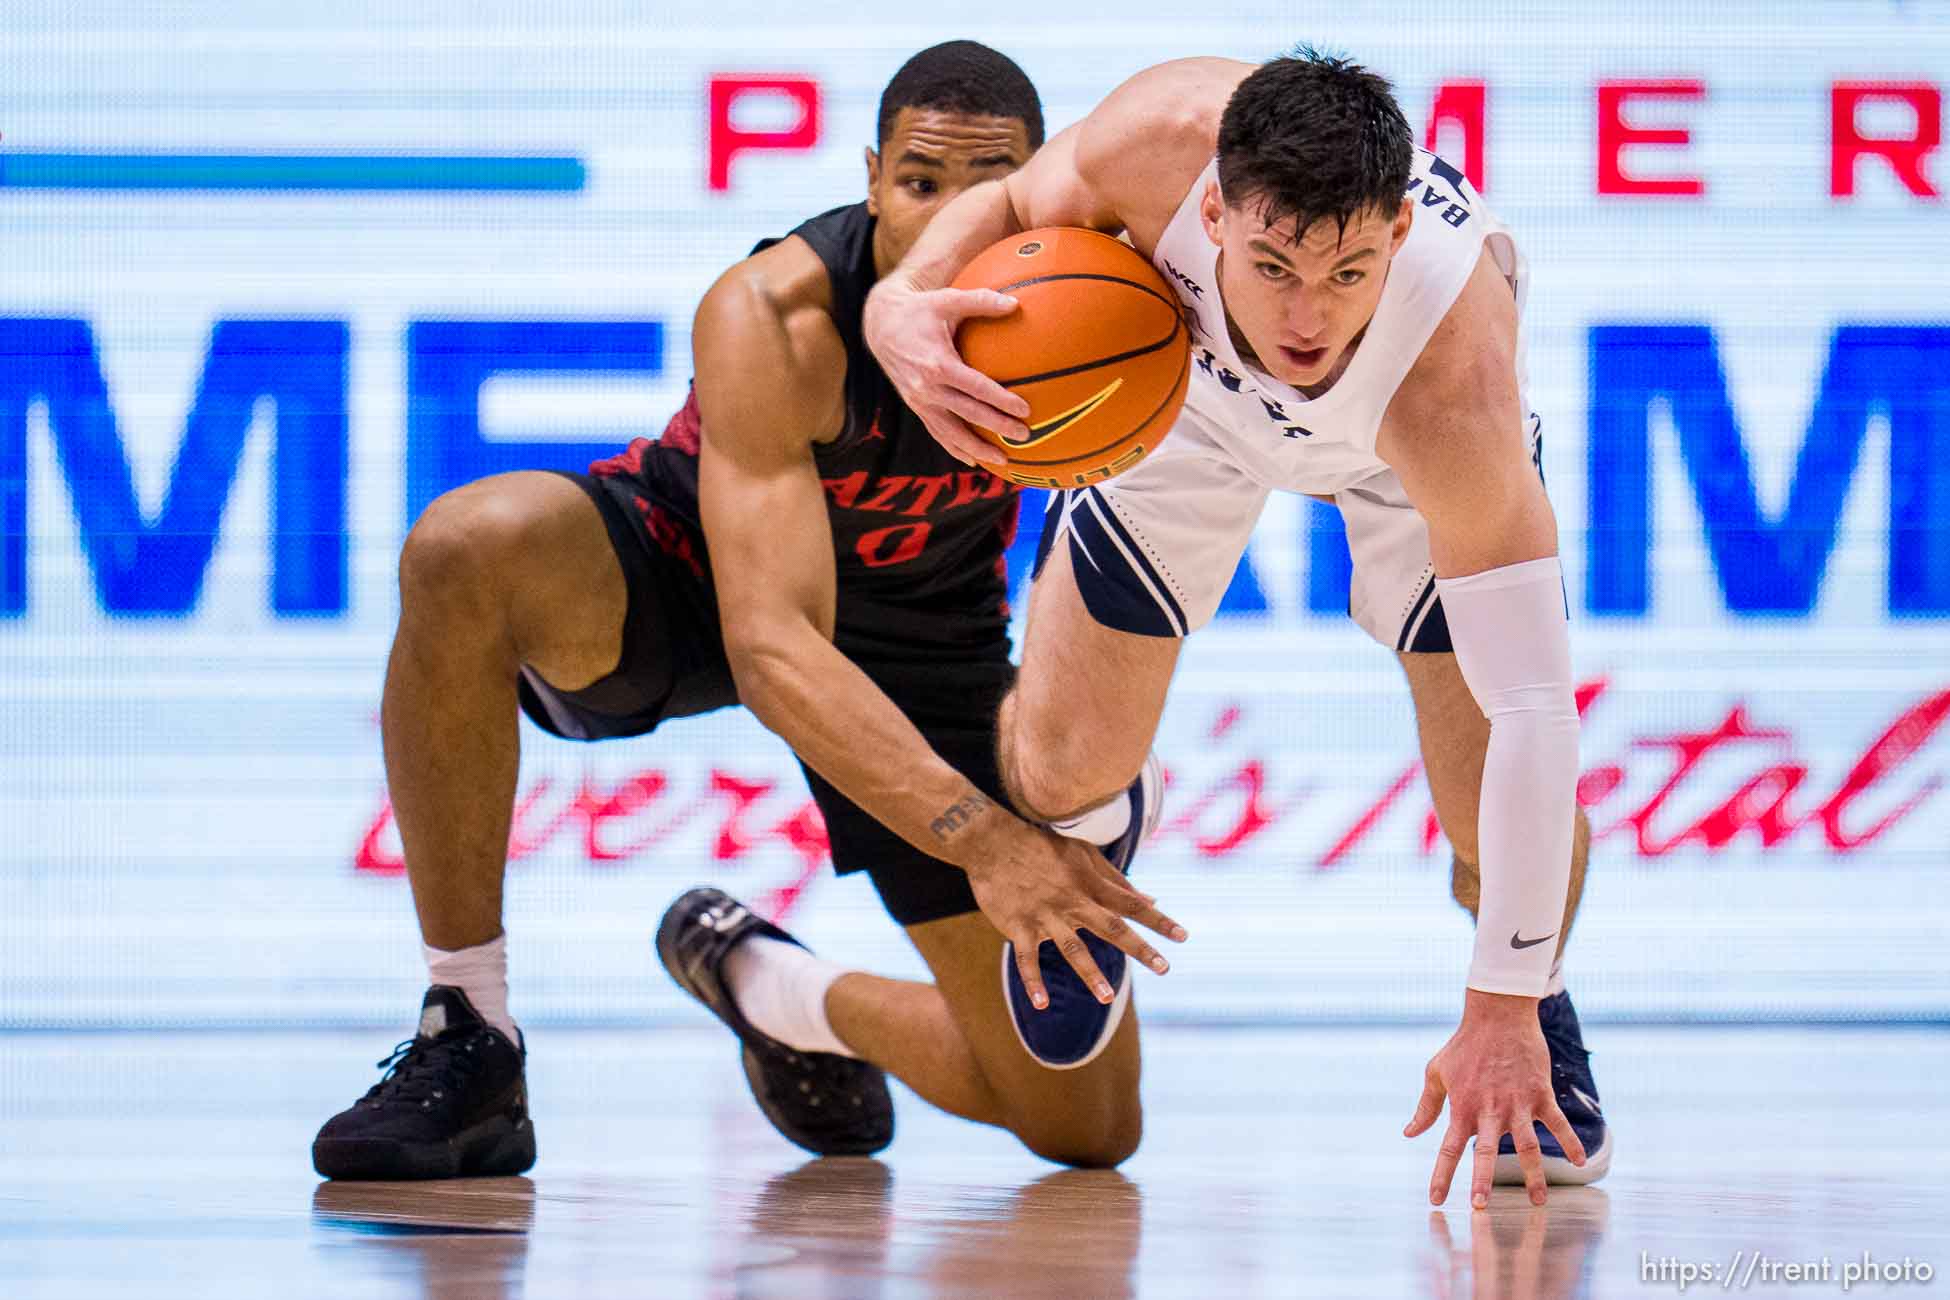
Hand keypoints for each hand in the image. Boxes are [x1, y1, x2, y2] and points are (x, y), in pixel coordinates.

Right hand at [862, 276, 1030, 465]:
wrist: (880, 325)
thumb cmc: (920, 310)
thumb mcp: (948, 300)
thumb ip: (981, 301)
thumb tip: (1016, 304)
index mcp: (938, 364)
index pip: (976, 388)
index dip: (1001, 401)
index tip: (1025, 410)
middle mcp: (927, 387)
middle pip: (968, 414)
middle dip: (998, 427)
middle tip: (1024, 436)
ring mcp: (919, 401)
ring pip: (951, 432)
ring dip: (977, 448)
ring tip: (1003, 460)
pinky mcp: (915, 407)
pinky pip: (937, 433)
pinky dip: (955, 448)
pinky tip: (974, 460)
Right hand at [968, 820, 1187, 1008]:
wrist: (993, 842)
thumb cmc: (1042, 847)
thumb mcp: (1084, 855)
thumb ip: (1117, 880)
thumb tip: (1151, 900)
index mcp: (1090, 884)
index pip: (1131, 904)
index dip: (1158, 920)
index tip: (1183, 936)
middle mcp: (1072, 901)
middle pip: (1111, 927)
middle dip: (1139, 948)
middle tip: (1164, 968)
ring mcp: (1045, 915)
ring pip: (1072, 947)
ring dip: (1091, 973)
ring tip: (1108, 997)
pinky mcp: (1019, 926)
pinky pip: (1027, 959)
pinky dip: (1033, 982)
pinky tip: (1042, 1004)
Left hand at [1403, 990, 1586, 1207]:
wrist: (1498, 1016)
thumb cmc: (1464, 1046)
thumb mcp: (1437, 1072)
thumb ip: (1426, 1107)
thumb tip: (1409, 1133)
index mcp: (1462, 1107)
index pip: (1447, 1148)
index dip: (1441, 1175)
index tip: (1435, 1199)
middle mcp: (1489, 1110)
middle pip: (1484, 1153)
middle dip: (1482, 1181)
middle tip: (1479, 1207)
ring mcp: (1517, 1104)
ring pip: (1527, 1146)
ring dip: (1533, 1174)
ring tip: (1538, 1201)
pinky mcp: (1540, 1095)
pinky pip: (1558, 1123)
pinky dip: (1571, 1142)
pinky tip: (1580, 1162)